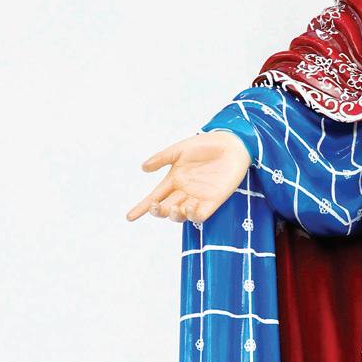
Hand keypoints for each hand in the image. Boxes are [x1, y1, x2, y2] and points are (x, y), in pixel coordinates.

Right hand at [126, 130, 251, 225]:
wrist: (232, 144)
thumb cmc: (206, 145)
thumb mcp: (180, 149)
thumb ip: (162, 158)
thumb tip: (143, 168)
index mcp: (174, 179)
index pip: (154, 197)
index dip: (142, 207)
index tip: (129, 217)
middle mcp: (184, 191)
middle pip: (165, 209)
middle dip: (157, 211)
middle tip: (155, 206)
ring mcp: (198, 198)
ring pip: (180, 215)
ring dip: (173, 215)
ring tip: (173, 208)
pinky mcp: (213, 202)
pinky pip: (199, 216)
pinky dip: (191, 215)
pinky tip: (189, 206)